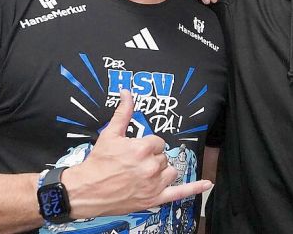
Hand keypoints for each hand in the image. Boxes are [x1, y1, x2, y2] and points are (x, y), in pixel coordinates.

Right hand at [60, 90, 211, 217]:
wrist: (85, 190)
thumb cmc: (97, 163)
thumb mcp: (110, 134)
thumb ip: (123, 113)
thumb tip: (127, 93)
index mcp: (143, 148)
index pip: (158, 142)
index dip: (147, 146)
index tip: (135, 151)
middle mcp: (151, 166)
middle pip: (163, 157)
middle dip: (151, 159)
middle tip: (133, 164)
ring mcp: (154, 184)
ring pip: (170, 171)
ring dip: (161, 171)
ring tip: (144, 174)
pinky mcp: (154, 199)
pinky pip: (179, 193)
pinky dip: (195, 188)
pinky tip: (207, 184)